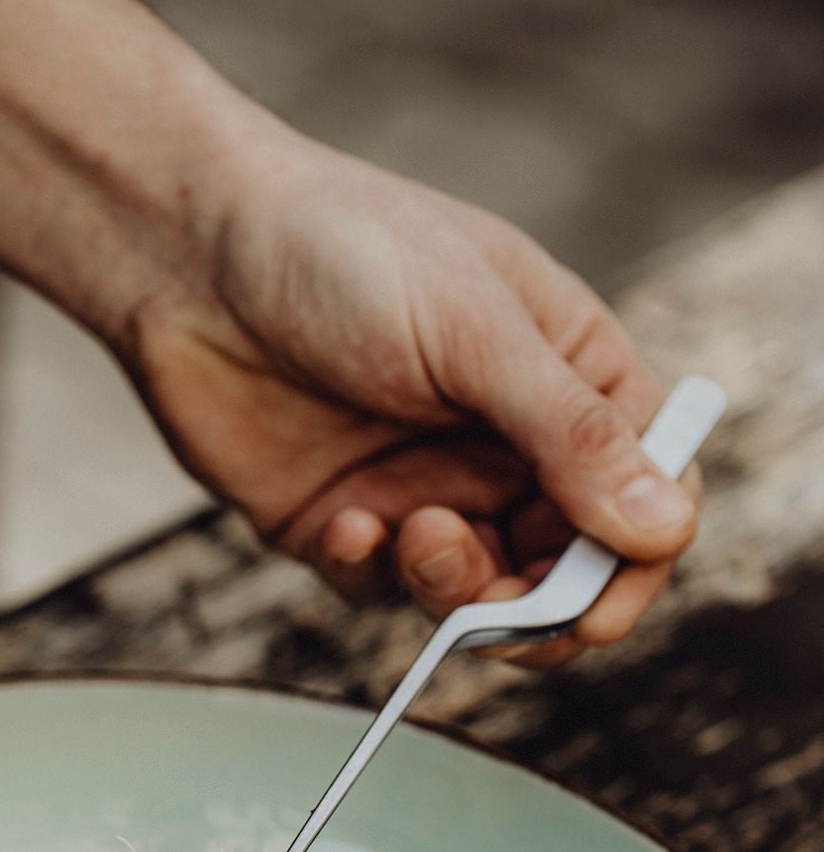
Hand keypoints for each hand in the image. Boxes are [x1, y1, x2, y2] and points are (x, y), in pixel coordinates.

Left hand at [128, 134, 698, 665]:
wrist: (188, 254)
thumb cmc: (340, 250)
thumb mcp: (473, 332)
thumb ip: (570, 436)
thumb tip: (664, 527)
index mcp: (571, 377)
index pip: (650, 491)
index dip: (638, 558)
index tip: (597, 600)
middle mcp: (509, 442)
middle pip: (570, 567)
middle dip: (539, 601)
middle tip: (495, 601)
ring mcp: (429, 486)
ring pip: (479, 595)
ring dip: (454, 588)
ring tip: (413, 534)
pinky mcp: (348, 523)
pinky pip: (381, 591)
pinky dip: (369, 571)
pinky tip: (342, 521)